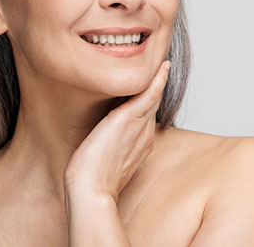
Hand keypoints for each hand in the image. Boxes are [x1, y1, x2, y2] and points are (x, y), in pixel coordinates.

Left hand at [63, 60, 171, 201]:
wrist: (90, 190)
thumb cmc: (91, 180)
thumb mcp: (104, 161)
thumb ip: (108, 148)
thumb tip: (101, 141)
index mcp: (139, 145)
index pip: (146, 116)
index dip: (150, 100)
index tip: (151, 86)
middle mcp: (144, 135)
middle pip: (153, 105)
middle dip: (157, 87)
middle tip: (162, 67)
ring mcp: (139, 127)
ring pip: (153, 98)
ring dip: (159, 79)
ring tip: (163, 63)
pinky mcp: (128, 119)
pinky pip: (149, 95)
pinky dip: (157, 80)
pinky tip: (162, 67)